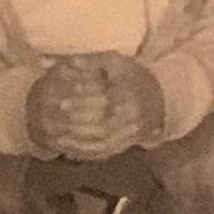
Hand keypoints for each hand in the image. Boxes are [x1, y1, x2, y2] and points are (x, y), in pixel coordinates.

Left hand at [28, 54, 164, 160]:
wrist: (158, 97)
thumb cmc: (132, 76)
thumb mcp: (116, 62)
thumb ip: (91, 61)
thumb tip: (68, 61)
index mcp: (129, 93)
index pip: (105, 101)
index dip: (82, 103)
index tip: (62, 102)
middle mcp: (131, 116)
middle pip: (102, 125)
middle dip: (77, 124)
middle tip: (54, 122)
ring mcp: (129, 133)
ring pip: (102, 142)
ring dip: (79, 142)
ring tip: (57, 137)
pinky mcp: (125, 143)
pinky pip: (104, 152)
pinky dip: (85, 153)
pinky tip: (69, 148)